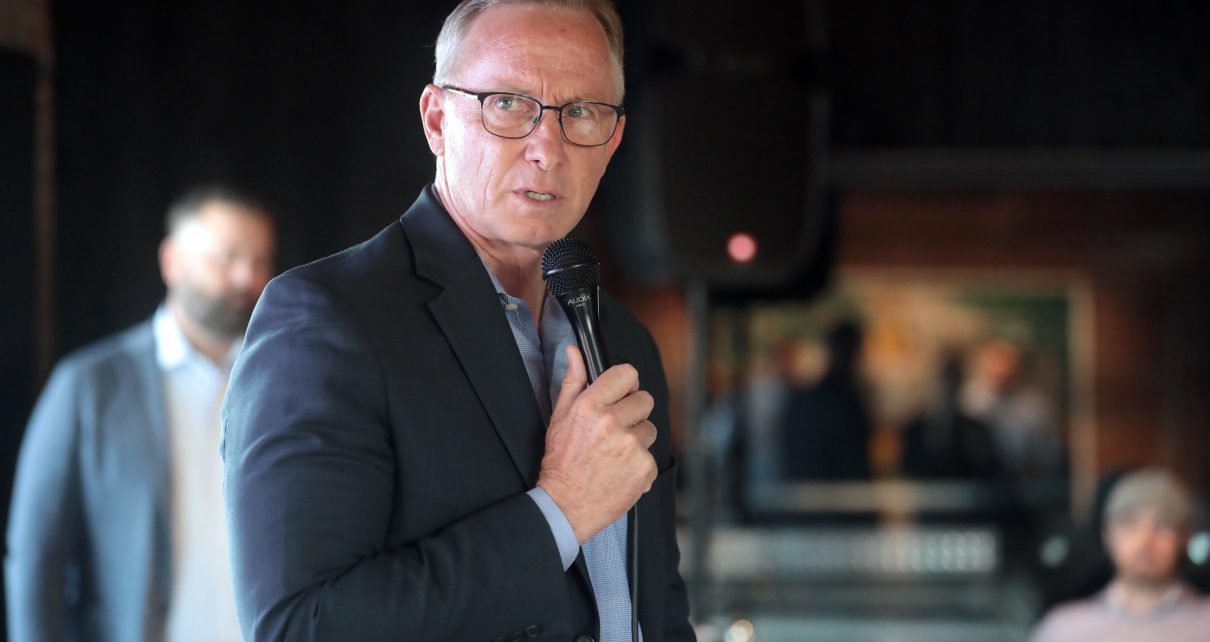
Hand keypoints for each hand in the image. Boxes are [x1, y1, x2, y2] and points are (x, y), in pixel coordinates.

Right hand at [536, 345, 657, 543]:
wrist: (565, 505)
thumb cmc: (561, 462)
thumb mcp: (560, 417)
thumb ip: (572, 381)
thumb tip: (575, 352)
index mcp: (590, 406)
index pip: (627, 374)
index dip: (625, 385)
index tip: (621, 395)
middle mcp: (612, 423)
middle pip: (644, 400)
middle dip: (633, 413)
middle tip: (615, 430)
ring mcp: (631, 446)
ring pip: (650, 429)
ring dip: (637, 439)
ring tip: (615, 453)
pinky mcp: (645, 468)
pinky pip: (651, 456)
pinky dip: (639, 464)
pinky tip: (620, 470)